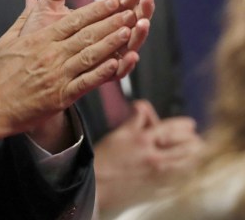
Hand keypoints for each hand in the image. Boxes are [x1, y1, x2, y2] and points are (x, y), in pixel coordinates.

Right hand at [0, 0, 154, 153]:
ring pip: (89, 55)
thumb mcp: (7, 41)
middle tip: (132, 9)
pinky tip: (117, 63)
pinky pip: (85, 82)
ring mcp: (56, 76)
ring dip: (111, 42)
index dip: (96, 9)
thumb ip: (24, 19)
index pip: (73, 20)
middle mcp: (49, 54)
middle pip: (85, 34)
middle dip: (111, 20)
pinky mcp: (60, 96)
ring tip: (131, 29)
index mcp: (38, 39)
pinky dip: (102, 73)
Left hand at [19, 0, 154, 78]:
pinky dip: (124, 65)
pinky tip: (131, 56)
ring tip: (143, 22)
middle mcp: (106, 39)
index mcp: (96, 20)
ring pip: (128, 47)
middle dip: (142, 9)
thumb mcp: (48, 8)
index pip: (120, 3)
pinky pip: (115, 73)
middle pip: (130, 23)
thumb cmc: (37, 36)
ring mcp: (104, 58)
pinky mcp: (97, 78)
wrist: (26, 68)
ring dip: (138, 35)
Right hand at [95, 100, 203, 214]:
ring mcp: (159, 175)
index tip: (191, 124)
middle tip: (197, 139)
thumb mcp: (118, 134)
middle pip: (186, 147)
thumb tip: (141, 106)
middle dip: (194, 142)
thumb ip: (135, 120)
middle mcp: (154, 157)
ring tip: (197, 153)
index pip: (171, 128)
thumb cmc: (104, 159)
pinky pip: (181, 181)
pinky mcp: (159, 189)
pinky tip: (188, 170)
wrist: (97, 186)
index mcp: (142, 140)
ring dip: (195, 157)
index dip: (184, 125)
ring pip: (188, 165)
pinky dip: (188, 173)